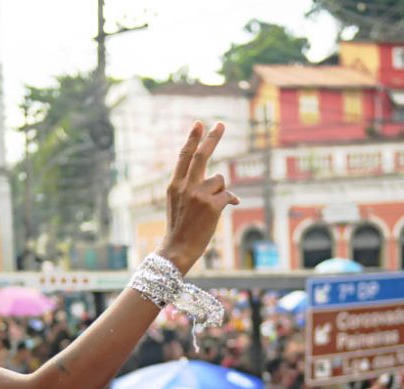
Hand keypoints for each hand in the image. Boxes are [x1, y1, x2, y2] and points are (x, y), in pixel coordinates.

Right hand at [158, 122, 239, 273]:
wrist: (178, 249)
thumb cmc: (180, 228)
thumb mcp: (177, 203)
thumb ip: (190, 188)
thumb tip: (220, 181)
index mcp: (174, 185)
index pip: (184, 157)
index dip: (192, 139)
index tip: (199, 124)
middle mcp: (185, 186)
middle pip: (202, 156)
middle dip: (212, 138)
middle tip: (220, 124)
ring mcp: (198, 195)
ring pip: (220, 180)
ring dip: (221, 191)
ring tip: (210, 209)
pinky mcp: (212, 205)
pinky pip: (228, 195)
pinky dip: (229, 201)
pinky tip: (223, 210)